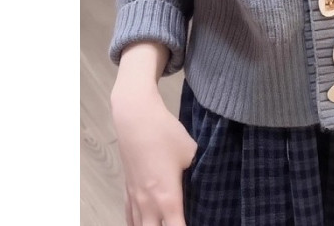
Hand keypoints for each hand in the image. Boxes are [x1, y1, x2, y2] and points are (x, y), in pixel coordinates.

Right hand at [111, 84, 196, 225]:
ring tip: (165, 223)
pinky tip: (144, 223)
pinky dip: (137, 225)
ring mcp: (135, 198)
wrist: (136, 119)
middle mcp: (149, 204)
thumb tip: (206, 177)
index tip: (201, 224)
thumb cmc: (166, 135)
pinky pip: (130, 218)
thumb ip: (198, 171)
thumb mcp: (191, 152)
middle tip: (180, 223)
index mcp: (167, 198)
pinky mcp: (127, 189)